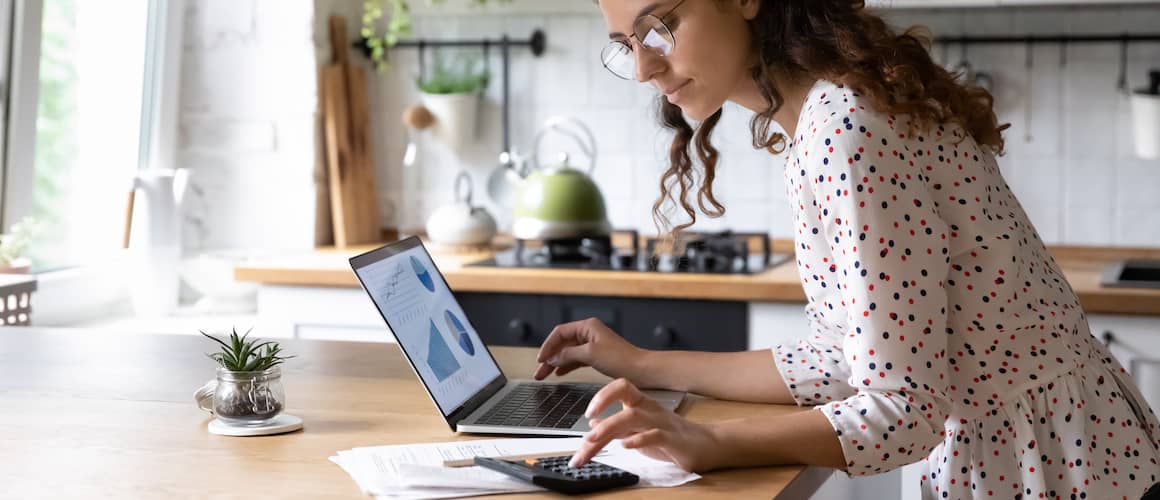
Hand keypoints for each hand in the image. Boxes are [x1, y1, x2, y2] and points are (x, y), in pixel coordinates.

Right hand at [533, 318, 642, 380]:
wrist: (641, 370)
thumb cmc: (621, 359)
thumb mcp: (590, 354)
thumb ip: (569, 354)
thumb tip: (553, 357)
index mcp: (588, 326)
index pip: (560, 332)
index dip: (548, 345)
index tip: (540, 358)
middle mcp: (589, 333)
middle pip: (562, 343)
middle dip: (549, 357)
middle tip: (538, 371)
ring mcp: (592, 345)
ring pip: (568, 353)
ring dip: (556, 363)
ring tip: (544, 375)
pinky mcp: (596, 356)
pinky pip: (576, 359)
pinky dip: (566, 366)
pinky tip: (559, 373)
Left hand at [569, 378, 723, 471]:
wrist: (708, 444)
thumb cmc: (672, 437)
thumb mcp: (639, 431)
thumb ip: (616, 427)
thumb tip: (592, 423)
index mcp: (642, 404)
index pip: (621, 387)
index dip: (603, 395)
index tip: (586, 412)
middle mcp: (650, 410)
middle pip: (623, 402)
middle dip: (600, 416)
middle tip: (583, 436)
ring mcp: (662, 424)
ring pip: (634, 417)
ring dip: (610, 426)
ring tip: (593, 439)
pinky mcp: (674, 440)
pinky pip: (655, 436)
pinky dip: (639, 439)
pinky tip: (626, 445)